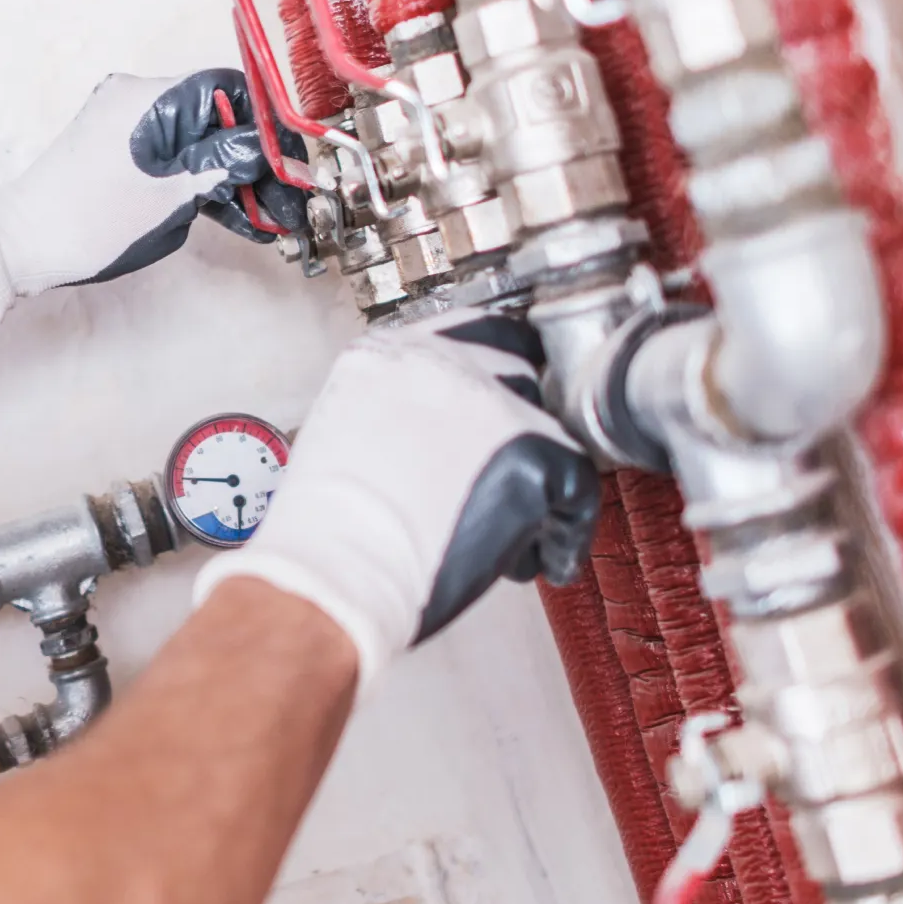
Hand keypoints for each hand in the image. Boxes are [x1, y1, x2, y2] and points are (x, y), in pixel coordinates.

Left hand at [0, 71, 304, 320]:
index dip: (269, 125)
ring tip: (270, 219)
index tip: (295, 160)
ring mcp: (128, 128)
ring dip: (234, 179)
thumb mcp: (173, 197)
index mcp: (149, 97)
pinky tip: (239, 216)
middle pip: (217, 119)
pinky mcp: (122, 154)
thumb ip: (227, 168)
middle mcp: (138, 100)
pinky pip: (176, 159)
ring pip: (200, 144)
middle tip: (290, 201)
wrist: (23, 246)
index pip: (230, 90)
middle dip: (256, 161)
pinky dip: (204, 184)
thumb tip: (274, 156)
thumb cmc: (88, 221)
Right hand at [191, 310, 601, 688]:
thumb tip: (443, 434)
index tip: (500, 402)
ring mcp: (494, 403)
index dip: (495, 373)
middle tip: (506, 478)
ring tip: (510, 531)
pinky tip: (536, 558)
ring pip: (550, 431)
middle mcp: (444, 362)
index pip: (473, 333)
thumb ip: (399, 410)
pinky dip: (564, 531)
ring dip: (537, 480)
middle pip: (519, 377)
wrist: (334, 570)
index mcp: (389, 353)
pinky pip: (577, 488)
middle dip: (517, 431)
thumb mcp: (347, 432)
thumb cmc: (325, 527)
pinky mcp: (533, 451)